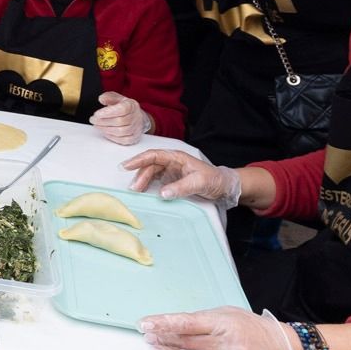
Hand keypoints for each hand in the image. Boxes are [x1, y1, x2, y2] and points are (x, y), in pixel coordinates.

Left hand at [90, 91, 148, 144]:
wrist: (136, 117)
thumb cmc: (124, 108)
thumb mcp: (116, 98)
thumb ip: (108, 97)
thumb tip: (101, 99)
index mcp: (132, 105)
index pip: (122, 109)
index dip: (108, 112)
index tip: (97, 114)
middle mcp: (136, 116)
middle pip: (120, 121)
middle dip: (103, 121)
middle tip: (93, 120)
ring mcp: (136, 128)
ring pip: (121, 131)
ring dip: (106, 129)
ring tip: (97, 125)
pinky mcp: (134, 137)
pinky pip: (123, 140)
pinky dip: (112, 137)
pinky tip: (104, 132)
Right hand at [121, 148, 241, 207]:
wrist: (224, 186)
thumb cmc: (213, 180)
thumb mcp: (199, 183)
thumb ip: (180, 187)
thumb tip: (162, 193)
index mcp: (177, 157)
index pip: (154, 155)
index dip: (139, 160)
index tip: (126, 166)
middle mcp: (172, 162)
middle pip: (150, 166)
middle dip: (139, 175)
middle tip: (133, 189)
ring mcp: (171, 171)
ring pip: (151, 173)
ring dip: (142, 180)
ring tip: (136, 191)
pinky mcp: (171, 180)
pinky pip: (155, 180)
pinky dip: (148, 185)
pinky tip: (144, 191)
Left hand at [139, 307, 301, 349]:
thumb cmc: (257, 331)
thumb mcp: (232, 315)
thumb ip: (207, 320)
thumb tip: (176, 325)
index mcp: (226, 322)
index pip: (188, 322)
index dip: (164, 323)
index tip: (145, 324)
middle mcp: (230, 343)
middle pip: (189, 343)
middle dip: (165, 340)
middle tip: (148, 338)